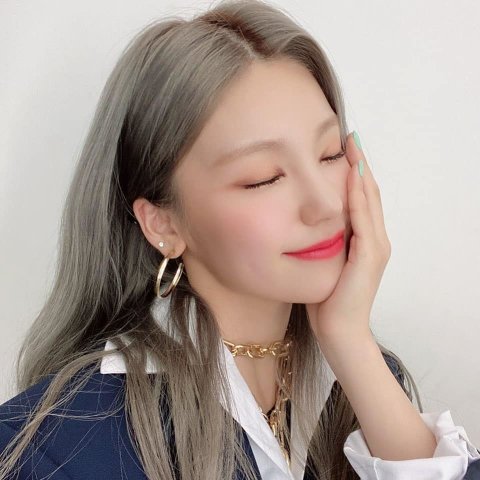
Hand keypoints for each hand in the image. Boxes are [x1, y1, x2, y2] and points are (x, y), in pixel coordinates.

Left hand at [305, 131, 390, 344]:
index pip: (360, 198)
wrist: (339, 332)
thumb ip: (323, 241)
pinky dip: (359, 199)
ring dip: (361, 174)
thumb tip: (308, 222)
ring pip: (369, 202)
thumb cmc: (328, 300)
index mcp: (364, 239)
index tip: (342, 147)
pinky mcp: (369, 257)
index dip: (353, 172)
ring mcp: (375, 248)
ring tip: (352, 147)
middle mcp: (375, 239)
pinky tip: (351, 179)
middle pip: (368, 194)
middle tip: (349, 137)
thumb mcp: (324, 262)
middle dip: (359, 164)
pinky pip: (364, 221)